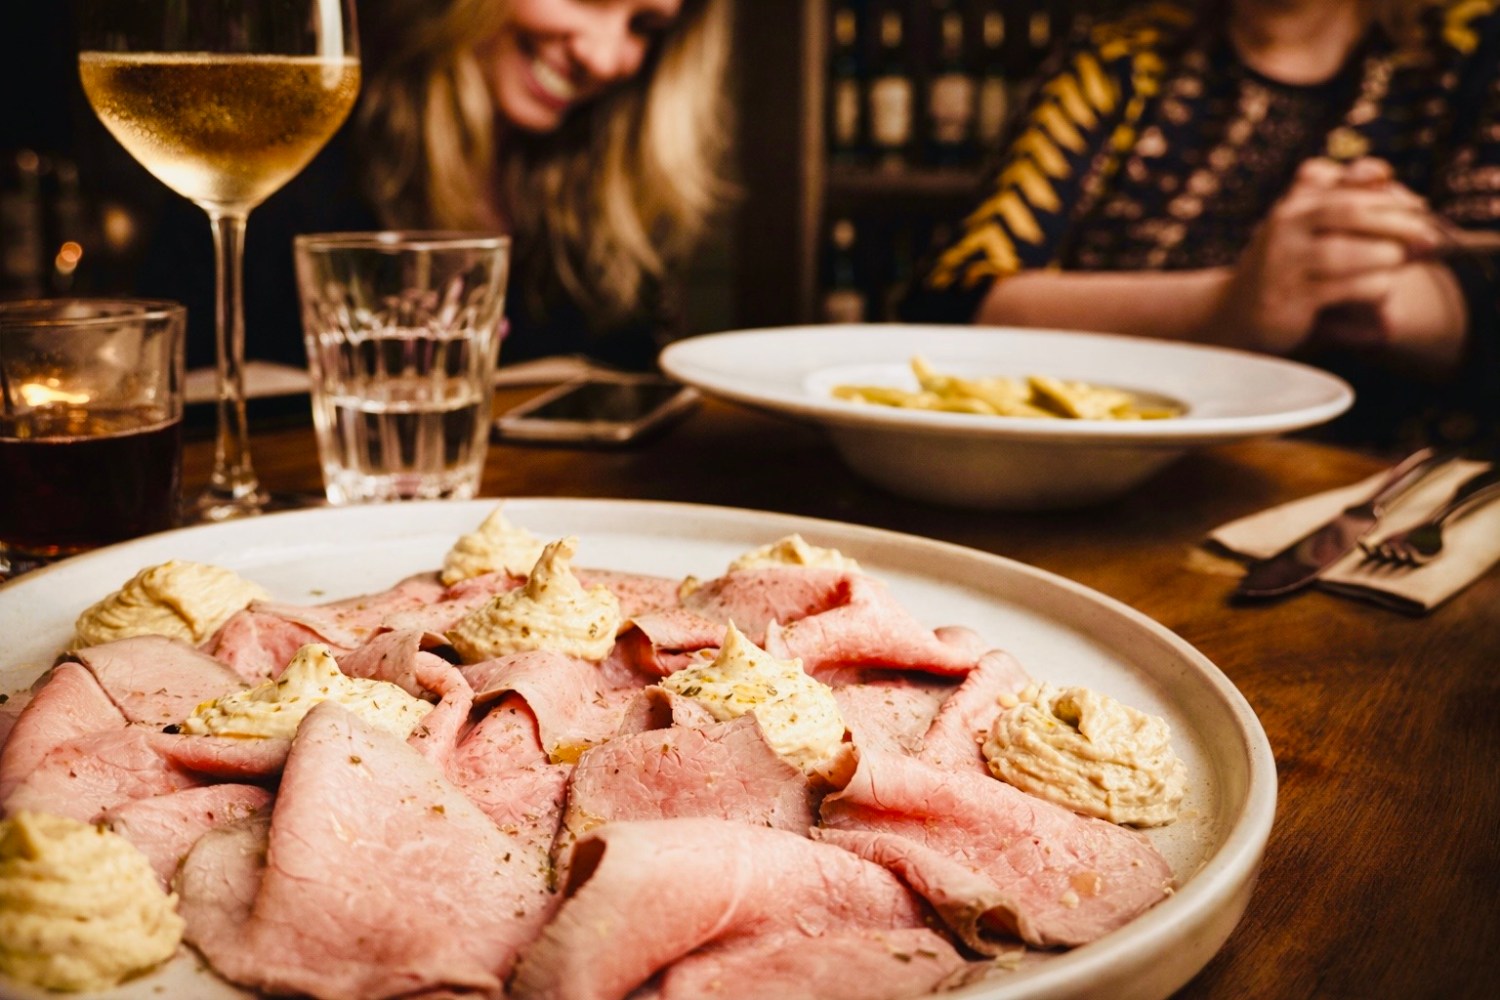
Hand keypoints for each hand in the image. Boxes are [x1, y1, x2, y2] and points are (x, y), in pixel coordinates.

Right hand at [1213, 157, 1440, 354]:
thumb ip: (1339, 200)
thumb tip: (1387, 176)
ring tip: (1402, 261)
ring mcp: (1284, 263)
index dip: (1384, 186)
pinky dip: (1374, 287)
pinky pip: (1344, 288)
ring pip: (1346, 251)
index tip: (1418, 204)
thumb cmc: (1285, 270)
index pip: (1342, 178)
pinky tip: (1384, 288)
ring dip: (1386, 256)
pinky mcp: (1290, 299)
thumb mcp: (1307, 228)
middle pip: (1350, 211)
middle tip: (1428, 236)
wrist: (1234, 316)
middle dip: (1397, 222)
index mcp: (1292, 203)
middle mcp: (1284, 227)